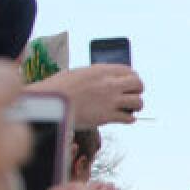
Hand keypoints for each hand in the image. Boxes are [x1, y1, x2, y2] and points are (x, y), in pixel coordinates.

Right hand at [28, 65, 144, 127]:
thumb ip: (94, 76)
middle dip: (137, 90)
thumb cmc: (59, 88)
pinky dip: (129, 119)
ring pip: (138, 102)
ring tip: (129, 108)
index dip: (132, 78)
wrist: (51, 102)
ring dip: (135, 106)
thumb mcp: (78, 74)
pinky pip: (129, 118)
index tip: (129, 84)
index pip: (129, 70)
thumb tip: (102, 80)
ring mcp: (110, 100)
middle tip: (131, 96)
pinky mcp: (107, 116)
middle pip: (138, 84)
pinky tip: (123, 118)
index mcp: (102, 70)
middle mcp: (109, 83)